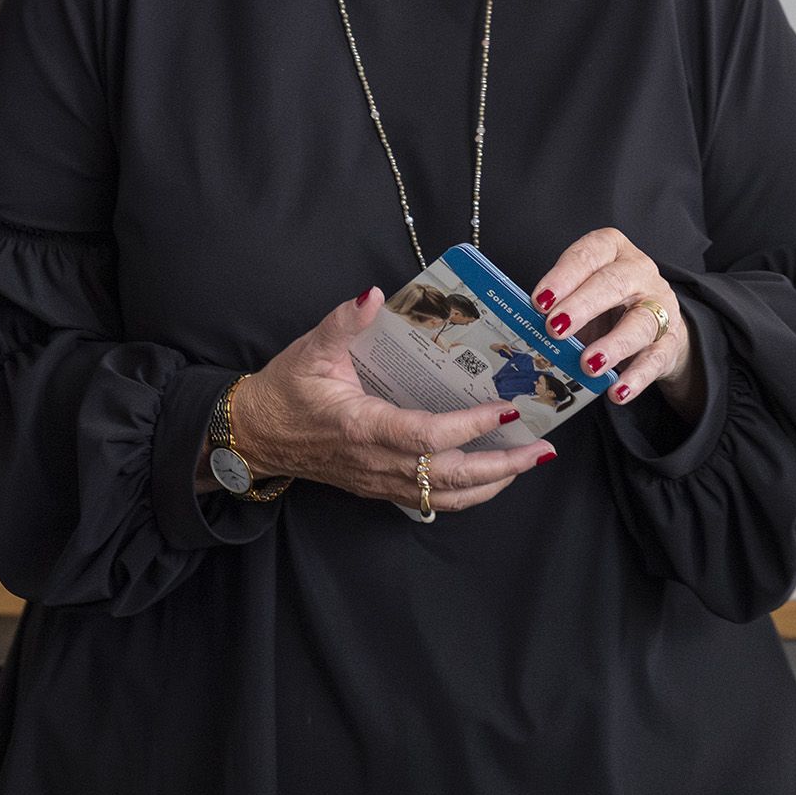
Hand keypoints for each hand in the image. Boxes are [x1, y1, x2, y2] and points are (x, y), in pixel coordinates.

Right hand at [196, 289, 554, 513]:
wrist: (255, 435)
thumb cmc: (285, 391)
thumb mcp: (310, 348)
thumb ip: (343, 322)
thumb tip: (372, 294)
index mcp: (363, 427)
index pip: (427, 436)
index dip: (470, 427)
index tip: (505, 410)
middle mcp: (376, 462)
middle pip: (448, 477)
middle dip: (500, 466)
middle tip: (540, 448)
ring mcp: (379, 481)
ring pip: (444, 496)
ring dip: (491, 484)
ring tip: (527, 462)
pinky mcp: (380, 487)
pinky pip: (430, 500)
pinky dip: (467, 493)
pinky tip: (491, 476)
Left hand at [532, 227, 702, 422]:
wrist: (654, 324)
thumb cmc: (606, 304)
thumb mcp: (581, 294)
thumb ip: (558, 305)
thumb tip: (522, 327)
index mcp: (613, 250)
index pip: (589, 255)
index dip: (563, 276)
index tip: (540, 300)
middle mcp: (640, 272)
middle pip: (613, 284)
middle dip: (582, 306)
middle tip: (554, 328)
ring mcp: (659, 306)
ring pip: (640, 322)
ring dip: (613, 344)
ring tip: (588, 364)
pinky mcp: (669, 341)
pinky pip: (654, 359)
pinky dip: (635, 378)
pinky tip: (616, 391)